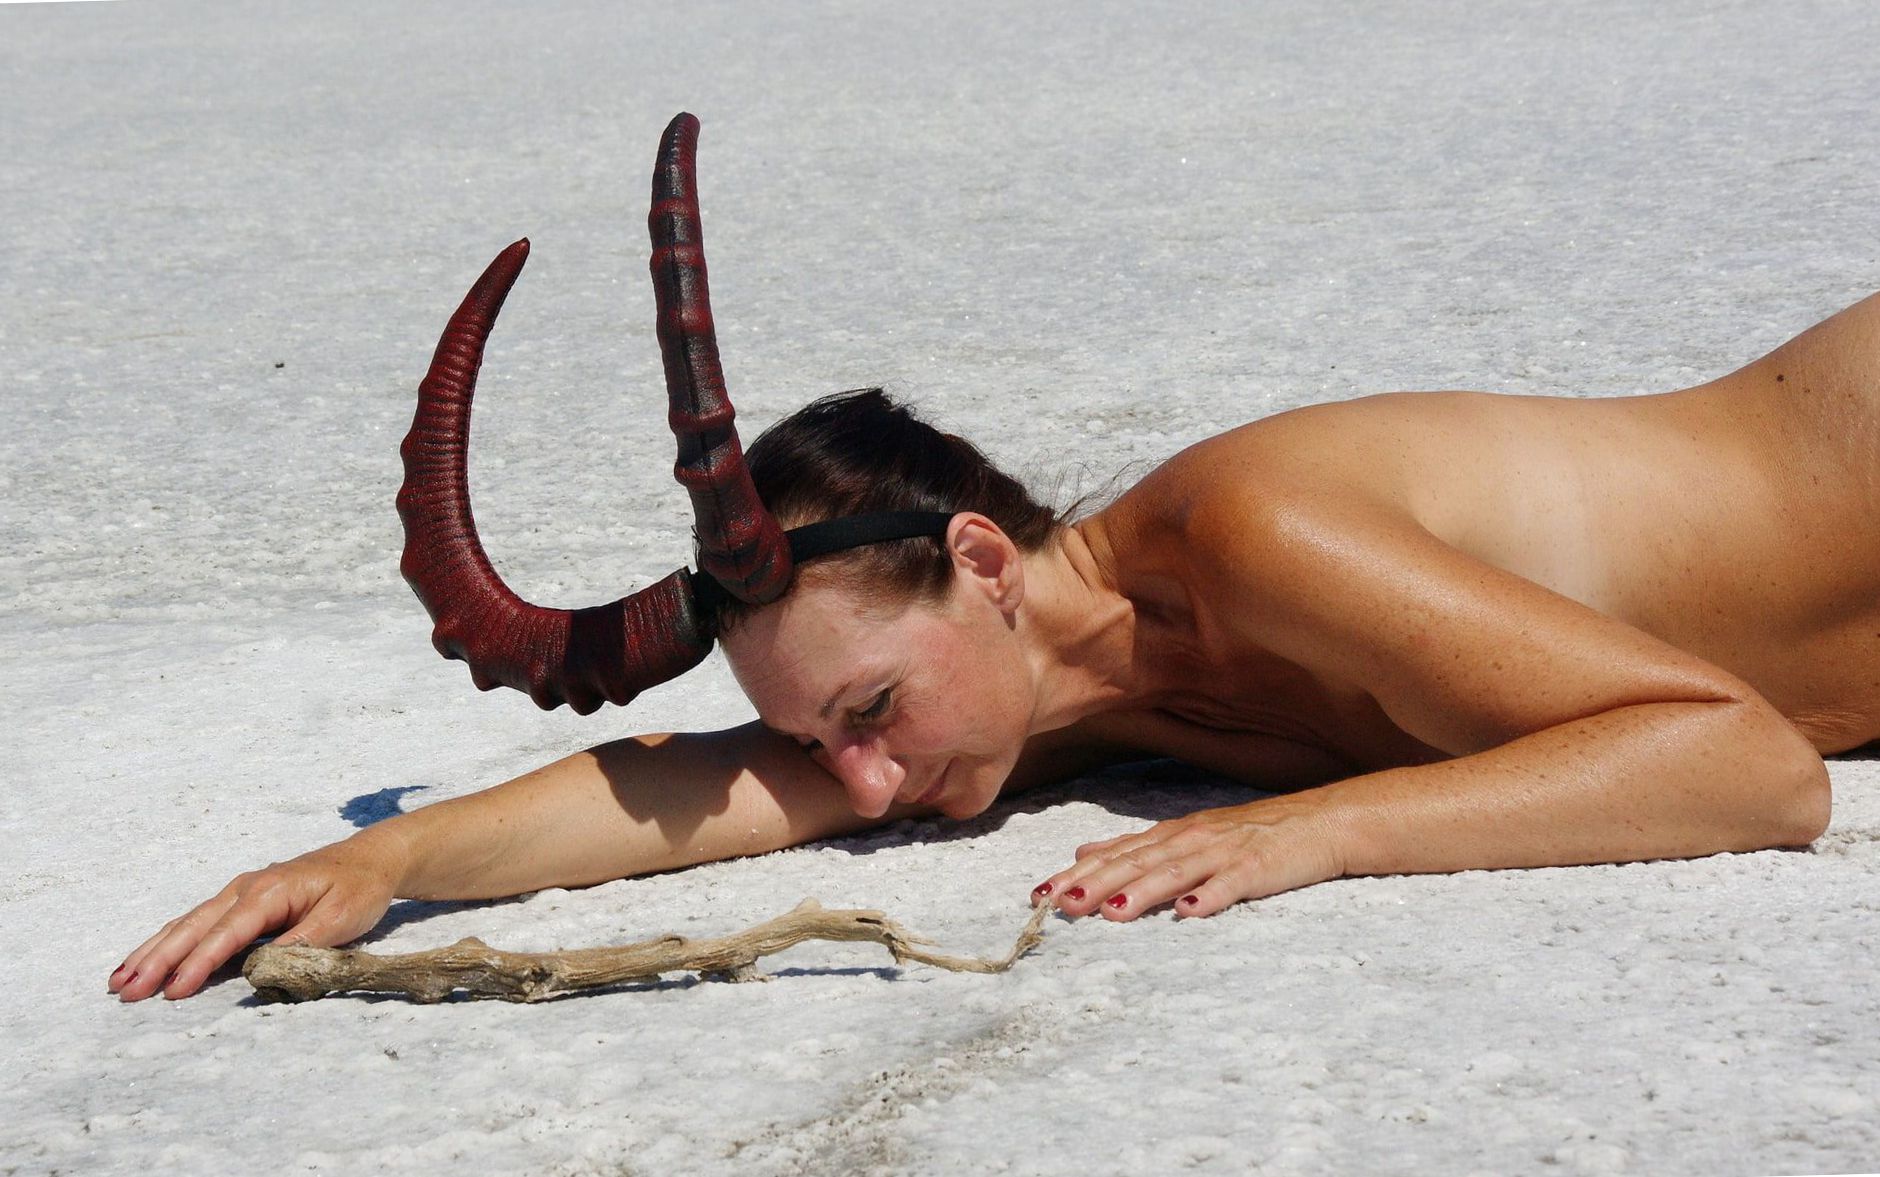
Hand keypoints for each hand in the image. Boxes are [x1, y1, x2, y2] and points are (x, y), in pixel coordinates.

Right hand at [109, 833, 405, 1001]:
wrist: (371, 859)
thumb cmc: (359, 888)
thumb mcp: (341, 918)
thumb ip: (301, 944)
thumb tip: (259, 970)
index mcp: (269, 892)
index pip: (227, 933)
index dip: (199, 964)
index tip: (173, 991)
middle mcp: (245, 888)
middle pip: (193, 927)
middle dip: (158, 960)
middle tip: (124, 991)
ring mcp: (239, 893)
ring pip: (187, 924)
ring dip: (153, 952)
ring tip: (118, 981)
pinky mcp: (240, 902)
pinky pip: (197, 923)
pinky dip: (168, 942)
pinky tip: (145, 960)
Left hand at [1031, 794, 1350, 920]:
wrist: (1319, 822)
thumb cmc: (1251, 834)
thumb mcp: (1187, 835)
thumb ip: (1137, 846)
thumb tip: (1083, 851)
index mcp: (1171, 835)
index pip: (1115, 855)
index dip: (1077, 874)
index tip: (1040, 895)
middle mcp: (1190, 839)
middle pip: (1135, 863)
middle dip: (1095, 884)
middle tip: (1059, 906)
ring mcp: (1224, 852)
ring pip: (1175, 872)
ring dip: (1140, 893)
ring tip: (1109, 914)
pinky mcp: (1258, 867)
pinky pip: (1231, 884)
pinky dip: (1209, 897)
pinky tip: (1189, 914)